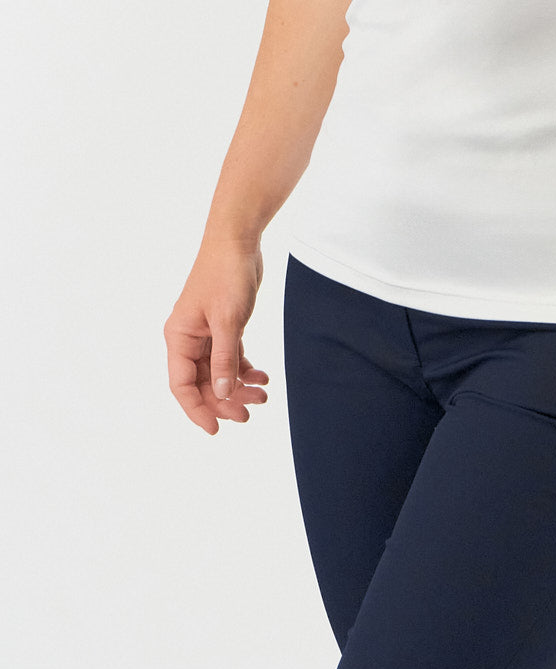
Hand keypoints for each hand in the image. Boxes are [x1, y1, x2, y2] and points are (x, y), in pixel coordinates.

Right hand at [164, 240, 269, 435]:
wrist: (237, 239)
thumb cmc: (226, 274)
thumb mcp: (228, 320)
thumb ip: (225, 359)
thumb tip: (223, 394)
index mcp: (179, 337)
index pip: (181, 385)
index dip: (197, 410)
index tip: (216, 430)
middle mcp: (188, 337)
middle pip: (202, 382)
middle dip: (224, 400)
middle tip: (249, 414)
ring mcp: (206, 332)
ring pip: (218, 371)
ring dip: (238, 386)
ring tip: (262, 396)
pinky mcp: (223, 324)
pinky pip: (230, 356)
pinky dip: (244, 368)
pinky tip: (262, 377)